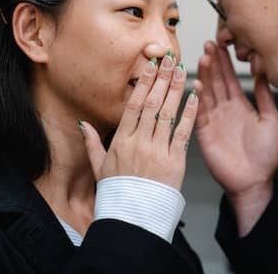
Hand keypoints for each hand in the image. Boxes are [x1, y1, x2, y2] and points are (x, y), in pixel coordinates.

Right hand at [80, 55, 197, 190]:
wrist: (134, 219)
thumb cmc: (118, 193)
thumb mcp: (99, 167)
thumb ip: (92, 143)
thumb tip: (82, 123)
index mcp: (121, 141)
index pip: (133, 105)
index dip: (143, 83)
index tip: (150, 65)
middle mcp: (139, 143)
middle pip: (151, 104)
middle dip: (161, 79)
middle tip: (169, 59)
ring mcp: (157, 151)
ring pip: (167, 114)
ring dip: (175, 89)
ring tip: (181, 70)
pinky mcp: (175, 162)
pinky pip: (183, 133)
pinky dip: (189, 113)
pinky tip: (194, 97)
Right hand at [196, 42, 277, 233]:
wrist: (254, 182)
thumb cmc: (265, 156)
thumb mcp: (272, 121)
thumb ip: (265, 98)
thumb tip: (263, 75)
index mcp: (240, 106)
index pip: (230, 79)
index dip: (225, 62)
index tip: (220, 45)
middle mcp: (225, 110)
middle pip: (216, 81)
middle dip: (212, 62)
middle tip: (208, 44)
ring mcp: (213, 120)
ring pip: (207, 92)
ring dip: (205, 75)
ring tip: (203, 57)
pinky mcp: (204, 132)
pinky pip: (199, 112)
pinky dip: (197, 98)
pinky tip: (196, 84)